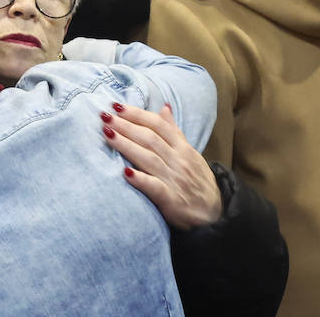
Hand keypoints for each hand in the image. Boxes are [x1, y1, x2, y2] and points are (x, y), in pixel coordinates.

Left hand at [103, 102, 222, 228]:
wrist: (215, 213)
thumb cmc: (197, 180)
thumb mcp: (190, 152)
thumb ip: (174, 131)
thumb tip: (164, 107)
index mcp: (182, 147)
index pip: (157, 125)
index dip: (137, 114)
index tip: (116, 106)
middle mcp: (178, 160)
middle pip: (149, 138)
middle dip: (126, 125)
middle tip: (104, 116)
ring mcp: (174, 179)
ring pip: (148, 158)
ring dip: (126, 145)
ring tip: (107, 134)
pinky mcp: (171, 200)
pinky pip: (155, 187)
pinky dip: (140, 179)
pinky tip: (124, 172)